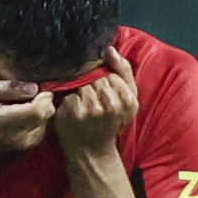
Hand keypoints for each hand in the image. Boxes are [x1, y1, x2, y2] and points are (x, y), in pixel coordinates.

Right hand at [0, 76, 54, 180]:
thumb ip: (8, 87)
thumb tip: (34, 88)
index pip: (36, 110)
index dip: (42, 97)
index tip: (36, 91)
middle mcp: (11, 136)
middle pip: (44, 114)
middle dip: (42, 103)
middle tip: (29, 99)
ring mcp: (22, 144)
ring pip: (46, 120)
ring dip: (39, 113)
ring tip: (23, 110)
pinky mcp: (29, 147)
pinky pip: (43, 128)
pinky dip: (37, 121)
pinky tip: (24, 120)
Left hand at [51, 44, 137, 159]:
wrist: (92, 148)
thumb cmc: (111, 120)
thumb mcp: (127, 98)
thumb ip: (123, 71)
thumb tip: (109, 49)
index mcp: (128, 100)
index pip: (111, 74)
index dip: (103, 78)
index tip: (99, 88)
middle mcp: (110, 105)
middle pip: (95, 78)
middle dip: (90, 83)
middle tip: (89, 96)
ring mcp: (90, 110)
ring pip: (82, 84)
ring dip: (79, 90)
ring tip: (83, 101)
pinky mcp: (72, 113)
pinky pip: (69, 94)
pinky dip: (69, 98)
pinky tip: (73, 107)